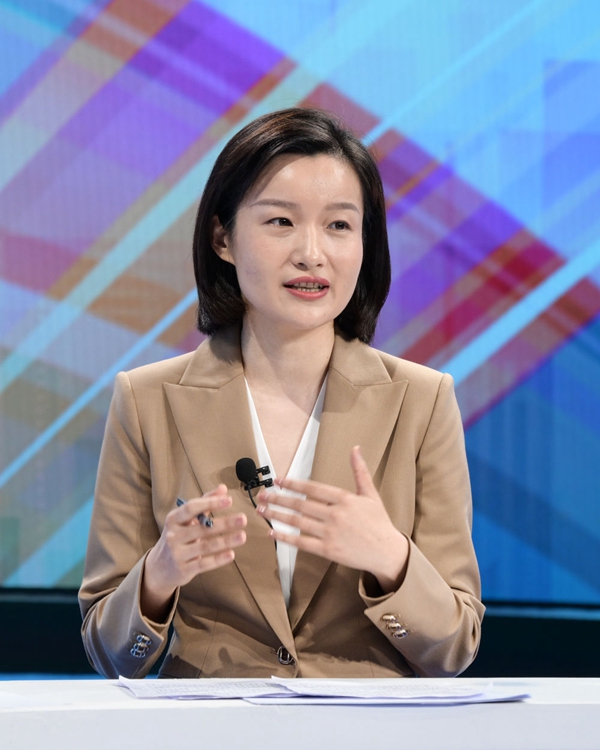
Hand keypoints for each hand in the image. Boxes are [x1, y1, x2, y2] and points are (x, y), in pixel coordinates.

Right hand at [141, 485, 246, 620]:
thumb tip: (223, 488)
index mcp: (173, 519)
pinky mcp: (183, 570)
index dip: (211, 503)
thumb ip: (204, 503)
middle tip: (243, 519)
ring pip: (205, 546)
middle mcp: (173, 535)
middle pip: (202, 528)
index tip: (229, 500)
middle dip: (224, 523)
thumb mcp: (184, 520)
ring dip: (226, 541)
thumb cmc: (176, 537)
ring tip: (242, 536)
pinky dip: (218, 559)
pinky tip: (231, 554)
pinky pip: (204, 563)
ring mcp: (177, 554)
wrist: (157, 568)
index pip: (192, 508)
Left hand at [256, 446, 407, 592]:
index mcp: (344, 499)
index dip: (293, 483)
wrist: (387, 552)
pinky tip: (272, 532)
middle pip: (300, 504)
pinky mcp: (328, 550)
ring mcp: (330, 533)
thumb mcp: (370, 494)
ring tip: (261, 510)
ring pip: (297, 522)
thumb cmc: (379, 522)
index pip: (312, 488)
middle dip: (278, 499)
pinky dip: (285, 537)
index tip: (278, 480)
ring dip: (276, 515)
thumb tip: (355, 448)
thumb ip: (360, 471)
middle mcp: (335, 514)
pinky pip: (302, 543)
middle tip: (261, 495)